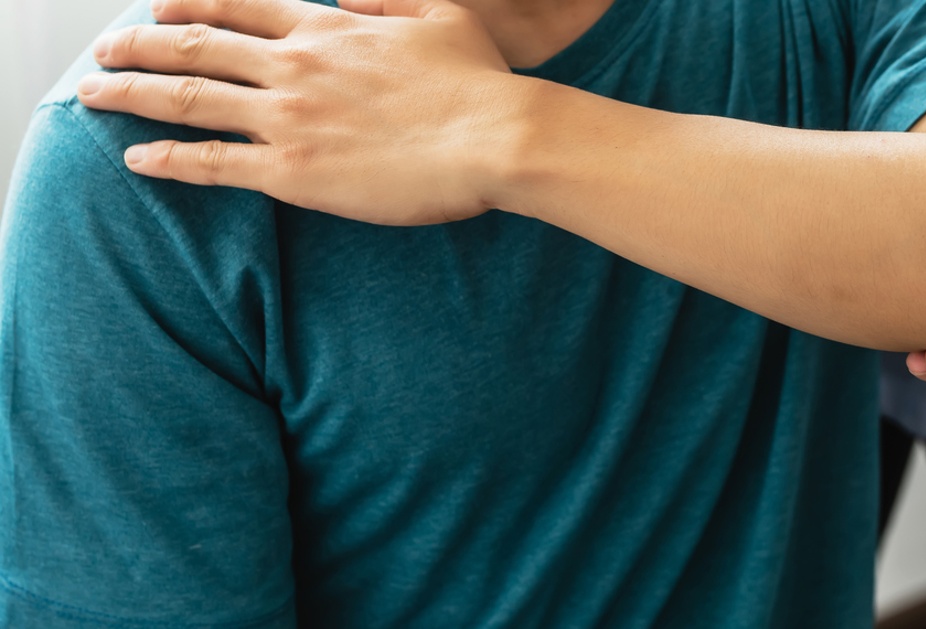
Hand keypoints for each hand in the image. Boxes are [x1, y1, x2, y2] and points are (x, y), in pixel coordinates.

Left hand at [79, 0, 515, 224]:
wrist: (497, 137)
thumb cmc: (481, 82)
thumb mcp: (441, 13)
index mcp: (328, 27)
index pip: (239, 7)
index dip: (191, 3)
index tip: (158, 6)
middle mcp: (295, 64)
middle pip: (195, 45)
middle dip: (139, 44)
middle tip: (105, 48)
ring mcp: (288, 117)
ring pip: (187, 97)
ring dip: (132, 92)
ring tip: (92, 93)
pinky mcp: (292, 172)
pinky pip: (212, 162)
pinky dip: (168, 158)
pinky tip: (136, 159)